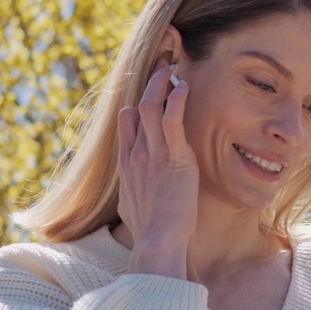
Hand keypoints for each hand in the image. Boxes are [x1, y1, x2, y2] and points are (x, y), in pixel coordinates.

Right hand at [116, 59, 197, 277]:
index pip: (126, 122)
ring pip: (153, 107)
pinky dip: (177, 100)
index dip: (137, 104)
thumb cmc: (149, 230)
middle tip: (162, 68)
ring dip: (162, 83)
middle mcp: (137, 154)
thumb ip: (133, 189)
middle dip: (151, 84)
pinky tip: (184, 86)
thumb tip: (133, 188)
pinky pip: (173, 121)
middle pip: (139, 107)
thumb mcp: (131, 206)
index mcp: (127, 164)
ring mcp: (154, 154)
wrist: (157, 241)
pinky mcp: (175, 158)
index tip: (149, 94)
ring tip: (172, 68)